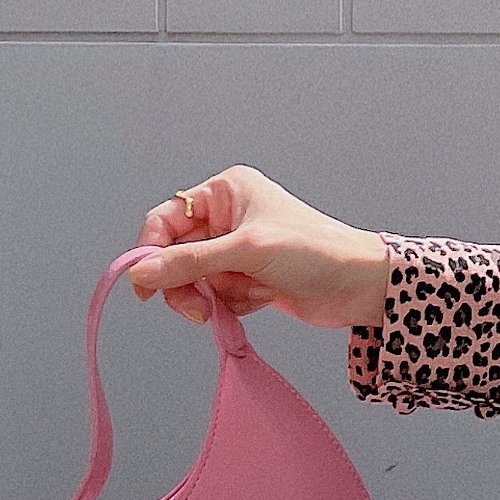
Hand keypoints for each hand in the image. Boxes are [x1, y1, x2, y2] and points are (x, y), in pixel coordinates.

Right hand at [128, 165, 393, 333]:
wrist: (358, 285)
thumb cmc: (315, 251)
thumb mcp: (246, 251)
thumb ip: (189, 262)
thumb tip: (141, 273)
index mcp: (226, 191)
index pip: (165, 219)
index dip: (151, 253)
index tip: (147, 287)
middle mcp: (228, 216)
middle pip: (175, 255)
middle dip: (189, 283)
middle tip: (200, 307)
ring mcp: (237, 248)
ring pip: (195, 280)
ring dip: (219, 294)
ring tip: (252, 292)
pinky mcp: (247, 276)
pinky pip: (217, 295)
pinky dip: (234, 303)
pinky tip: (263, 297)